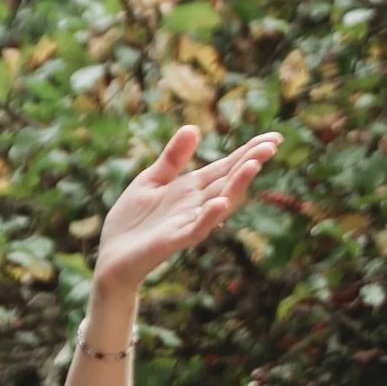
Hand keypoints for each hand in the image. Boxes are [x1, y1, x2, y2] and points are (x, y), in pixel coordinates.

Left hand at [93, 124, 280, 297]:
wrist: (112, 258)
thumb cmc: (132, 221)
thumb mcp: (151, 180)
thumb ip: (172, 158)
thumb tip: (193, 128)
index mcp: (191, 188)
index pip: (225, 167)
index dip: (248, 152)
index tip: (274, 137)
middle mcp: (196, 205)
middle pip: (228, 181)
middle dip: (249, 163)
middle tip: (272, 145)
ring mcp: (187, 223)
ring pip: (219, 203)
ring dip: (237, 185)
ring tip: (253, 166)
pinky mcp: (173, 241)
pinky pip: (195, 229)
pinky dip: (209, 217)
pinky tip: (220, 203)